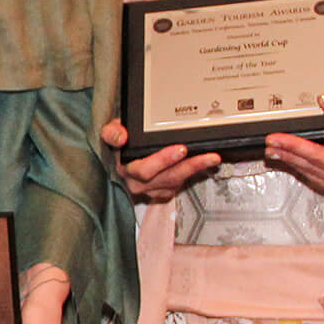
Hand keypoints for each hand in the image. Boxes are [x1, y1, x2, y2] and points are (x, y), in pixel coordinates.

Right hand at [102, 117, 217, 201]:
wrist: (124, 153)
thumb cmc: (121, 142)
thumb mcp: (112, 131)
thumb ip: (112, 132)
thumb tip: (121, 137)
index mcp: (125, 169)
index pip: (143, 169)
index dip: (163, 160)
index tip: (180, 149)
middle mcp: (137, 183)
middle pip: (165, 178)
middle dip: (186, 165)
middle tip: (205, 154)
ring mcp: (151, 189)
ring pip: (176, 181)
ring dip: (195, 169)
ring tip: (211, 157)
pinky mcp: (161, 192)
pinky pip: (179, 184)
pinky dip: (193, 173)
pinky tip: (204, 164)